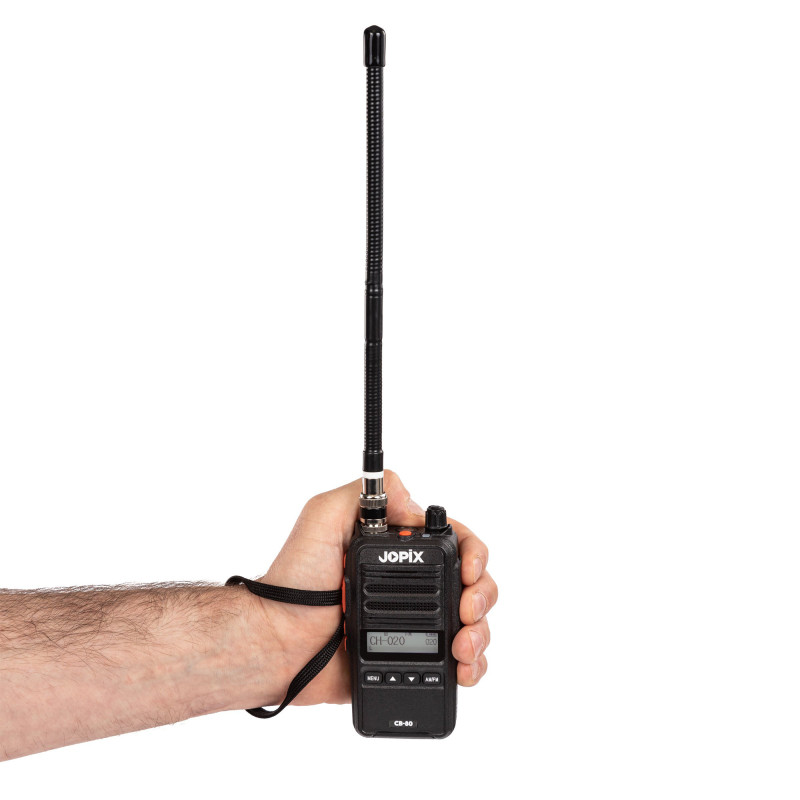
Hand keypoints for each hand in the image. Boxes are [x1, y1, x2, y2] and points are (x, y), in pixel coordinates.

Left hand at [252, 471, 496, 705]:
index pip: (452, 540)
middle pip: (471, 582)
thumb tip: (409, 497)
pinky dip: (472, 665)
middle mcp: (410, 583)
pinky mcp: (412, 658)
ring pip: (472, 622)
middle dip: (481, 594)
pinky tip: (464, 669)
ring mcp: (414, 623)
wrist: (278, 645)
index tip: (468, 568)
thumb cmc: (293, 583)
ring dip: (480, 631)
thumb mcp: (320, 519)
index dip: (471, 552)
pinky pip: (457, 662)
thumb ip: (359, 495)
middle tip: (467, 610)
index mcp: (395, 550)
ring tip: (463, 647)